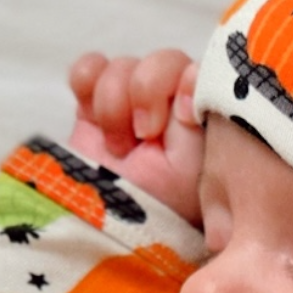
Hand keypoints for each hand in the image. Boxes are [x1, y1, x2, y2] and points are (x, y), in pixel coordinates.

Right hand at [67, 50, 203, 226]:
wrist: (111, 231)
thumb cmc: (165, 205)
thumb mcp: (195, 164)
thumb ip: (200, 114)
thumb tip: (192, 76)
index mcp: (207, 117)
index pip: (203, 69)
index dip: (187, 81)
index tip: (180, 117)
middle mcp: (172, 103)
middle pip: (162, 61)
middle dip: (146, 93)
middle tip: (142, 136)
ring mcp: (132, 104)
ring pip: (124, 65)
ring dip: (114, 104)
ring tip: (118, 148)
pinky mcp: (94, 106)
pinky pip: (90, 67)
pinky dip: (86, 81)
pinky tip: (90, 115)